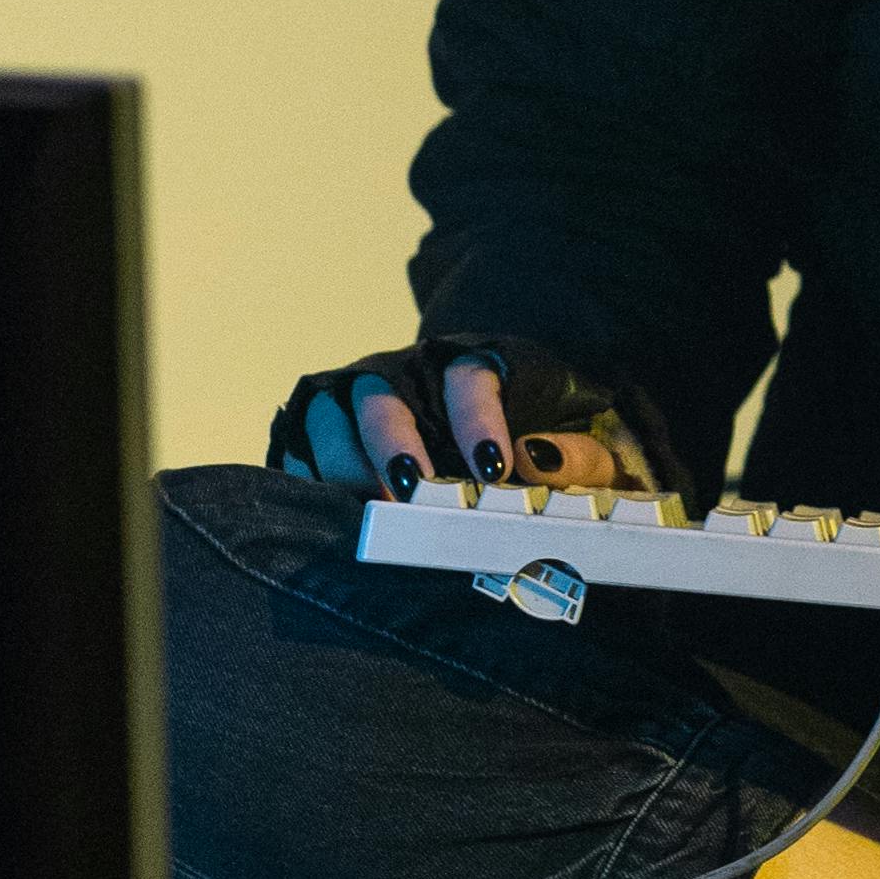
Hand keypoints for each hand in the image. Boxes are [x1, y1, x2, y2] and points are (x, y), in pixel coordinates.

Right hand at [268, 332, 668, 502]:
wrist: (496, 452)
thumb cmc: (541, 449)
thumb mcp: (580, 454)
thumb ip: (578, 458)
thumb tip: (540, 461)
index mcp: (474, 365)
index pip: (470, 378)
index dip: (477, 421)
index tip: (493, 472)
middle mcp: (407, 374)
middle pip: (385, 396)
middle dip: (393, 443)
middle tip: (412, 492)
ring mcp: (357, 401)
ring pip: (331, 417)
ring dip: (344, 464)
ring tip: (368, 510)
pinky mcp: (320, 431)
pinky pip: (299, 446)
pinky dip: (307, 478)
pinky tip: (325, 513)